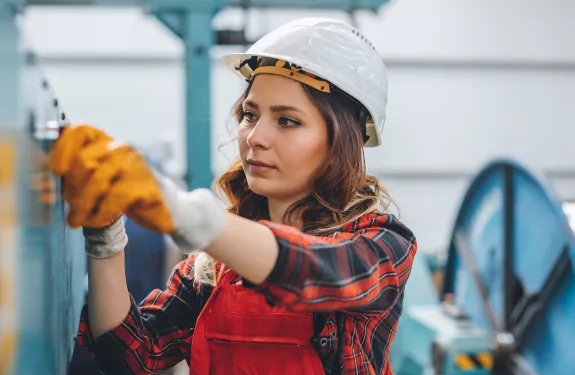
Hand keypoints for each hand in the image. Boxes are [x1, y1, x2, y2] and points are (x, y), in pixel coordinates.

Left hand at [50, 125, 225, 251]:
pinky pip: (115, 198)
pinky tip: (97, 221)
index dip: (64, 147)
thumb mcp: (105, 181)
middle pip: (84, 161)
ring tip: (77, 220)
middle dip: (72, 190)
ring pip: (97, 180)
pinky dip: (100, 212)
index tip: (56, 170)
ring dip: (83, 205)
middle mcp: (125, 150)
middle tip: (71, 211)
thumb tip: (43, 181)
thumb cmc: (132, 195)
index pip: (82, 131)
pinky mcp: (148, 187)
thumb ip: (80, 176)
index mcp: (112, 144)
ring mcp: (138, 167)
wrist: (172, 210)